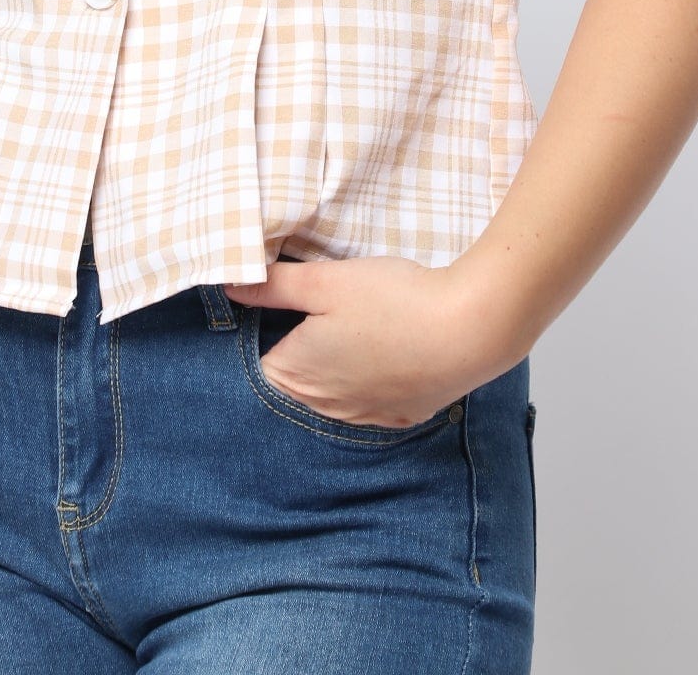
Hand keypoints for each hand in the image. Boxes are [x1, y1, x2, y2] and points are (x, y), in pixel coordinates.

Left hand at [222, 252, 501, 427]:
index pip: (255, 365)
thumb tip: (230, 286)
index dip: (257, 335)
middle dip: (290, 353)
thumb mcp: (324, 281)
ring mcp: (364, 416)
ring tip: (344, 331)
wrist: (467, 330)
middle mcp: (324, 405)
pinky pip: (366, 402)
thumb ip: (274, 285)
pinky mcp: (399, 416)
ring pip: (328, 395)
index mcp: (297, 373)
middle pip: (291, 382)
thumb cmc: (392, 301)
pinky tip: (377, 354)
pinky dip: (364, 382)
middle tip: (305, 314)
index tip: (269, 311)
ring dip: (328, 370)